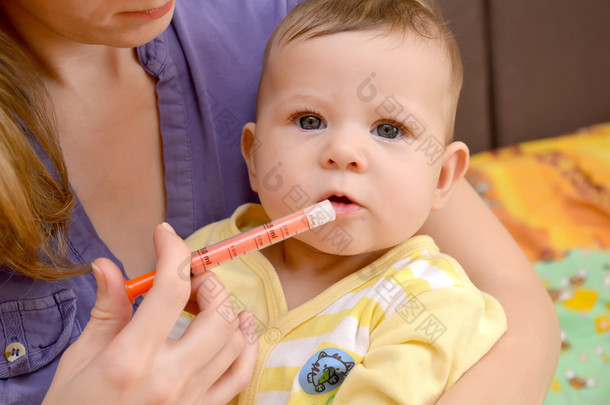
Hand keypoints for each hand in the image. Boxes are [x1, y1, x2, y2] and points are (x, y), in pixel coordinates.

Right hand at [43, 223, 257, 404]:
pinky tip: (240, 326)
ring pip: (234, 338)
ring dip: (226, 309)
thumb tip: (108, 266)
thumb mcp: (80, 357)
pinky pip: (240, 374)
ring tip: (205, 300)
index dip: (173, 252)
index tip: (165, 235)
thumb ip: (106, 309)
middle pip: (216, 312)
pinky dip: (247, 344)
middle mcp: (168, 378)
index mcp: (130, 359)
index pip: (169, 290)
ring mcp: (190, 398)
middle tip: (187, 277)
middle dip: (206, 282)